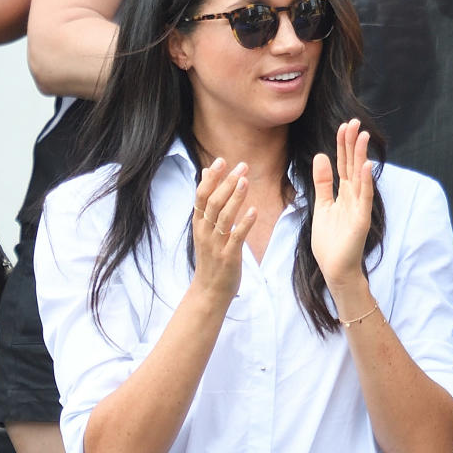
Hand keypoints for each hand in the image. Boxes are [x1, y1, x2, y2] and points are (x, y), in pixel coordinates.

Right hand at [192, 158, 256, 303]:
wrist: (209, 292)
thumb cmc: (211, 258)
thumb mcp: (204, 229)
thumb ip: (207, 202)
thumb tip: (205, 172)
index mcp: (199, 225)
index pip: (201, 196)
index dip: (211, 178)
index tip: (221, 161)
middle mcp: (205, 232)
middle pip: (214, 203)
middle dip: (227, 183)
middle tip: (241, 166)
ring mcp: (216, 245)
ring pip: (224, 217)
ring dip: (235, 198)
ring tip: (245, 181)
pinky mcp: (228, 257)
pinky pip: (236, 237)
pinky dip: (244, 223)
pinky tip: (254, 211)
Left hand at [311, 120, 374, 293]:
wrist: (335, 269)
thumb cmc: (330, 242)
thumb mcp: (321, 206)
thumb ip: (322, 183)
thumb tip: (321, 156)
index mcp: (343, 194)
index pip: (343, 164)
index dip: (342, 145)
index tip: (343, 126)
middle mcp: (353, 197)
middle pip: (352, 165)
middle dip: (352, 144)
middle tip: (354, 122)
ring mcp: (358, 208)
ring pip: (359, 177)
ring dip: (361, 156)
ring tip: (362, 135)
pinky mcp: (361, 220)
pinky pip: (364, 198)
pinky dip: (365, 182)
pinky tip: (365, 165)